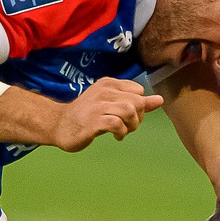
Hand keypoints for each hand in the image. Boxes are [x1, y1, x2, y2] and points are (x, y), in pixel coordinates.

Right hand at [48, 78, 164, 151]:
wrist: (59, 125)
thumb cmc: (87, 114)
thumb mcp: (112, 104)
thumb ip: (135, 101)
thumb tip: (159, 100)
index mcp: (109, 84)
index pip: (138, 90)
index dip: (140, 105)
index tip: (130, 116)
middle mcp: (104, 91)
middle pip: (137, 101)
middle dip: (138, 117)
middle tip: (128, 126)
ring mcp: (98, 105)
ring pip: (129, 110)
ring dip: (131, 125)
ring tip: (123, 131)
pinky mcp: (93, 121)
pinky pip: (117, 123)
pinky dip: (121, 132)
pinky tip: (116, 136)